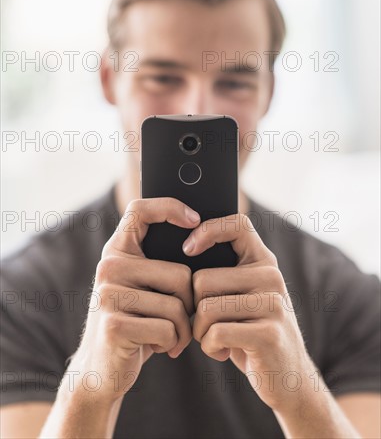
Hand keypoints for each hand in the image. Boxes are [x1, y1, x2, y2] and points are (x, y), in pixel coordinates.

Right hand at [68, 197, 198, 403]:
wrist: (101, 369)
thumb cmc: (135, 321)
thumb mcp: (141, 285)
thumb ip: (158, 263)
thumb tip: (201, 233)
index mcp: (117, 251)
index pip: (140, 209)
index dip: (169, 207)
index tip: (195, 219)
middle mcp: (109, 267)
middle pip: (179, 273)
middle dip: (188, 303)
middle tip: (177, 320)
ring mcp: (108, 295)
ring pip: (176, 305)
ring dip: (182, 328)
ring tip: (168, 335)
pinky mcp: (114, 325)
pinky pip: (167, 328)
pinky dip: (171, 343)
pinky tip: (157, 347)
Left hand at [184, 213, 315, 412]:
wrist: (289, 377)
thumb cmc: (251, 330)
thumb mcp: (243, 294)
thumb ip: (225, 272)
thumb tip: (183, 249)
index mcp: (263, 261)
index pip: (237, 224)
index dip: (208, 229)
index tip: (187, 249)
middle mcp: (272, 277)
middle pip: (203, 279)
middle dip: (194, 308)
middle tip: (208, 325)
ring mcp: (273, 305)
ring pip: (205, 308)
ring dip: (200, 331)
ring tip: (216, 339)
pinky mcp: (269, 334)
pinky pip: (216, 333)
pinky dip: (210, 348)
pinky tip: (223, 352)